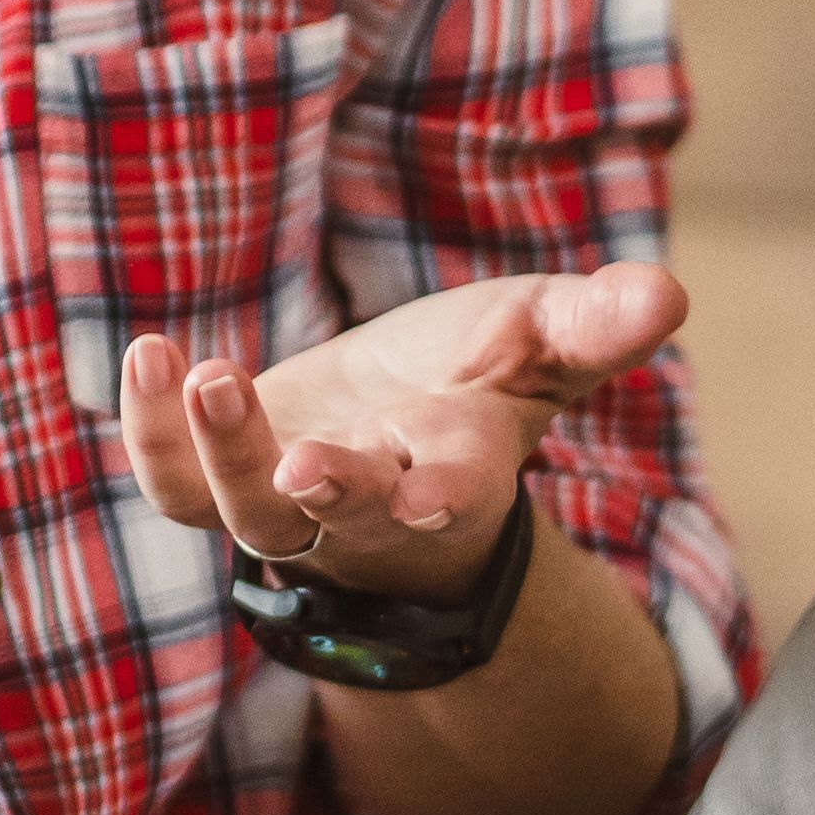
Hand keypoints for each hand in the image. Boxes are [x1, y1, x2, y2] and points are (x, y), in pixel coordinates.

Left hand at [113, 264, 686, 605]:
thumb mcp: (542, 342)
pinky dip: (149, 430)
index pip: (454, 497)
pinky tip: (147, 354)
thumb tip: (667, 294)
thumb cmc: (475, 383)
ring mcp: (287, 504)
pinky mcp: (218, 479)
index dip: (444, 499)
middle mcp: (369, 506)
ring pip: (247, 514)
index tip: (432, 498)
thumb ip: (594, 325)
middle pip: (341, 519)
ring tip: (204, 373)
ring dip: (224, 451)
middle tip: (300, 460)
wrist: (390, 434)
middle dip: (326, 491)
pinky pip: (173, 482)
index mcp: (456, 472)